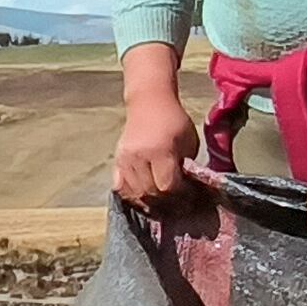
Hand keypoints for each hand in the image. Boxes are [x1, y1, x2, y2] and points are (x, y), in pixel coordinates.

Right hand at [114, 48, 200, 208]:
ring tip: (162, 201)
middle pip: (150, 192)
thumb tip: (187, 188)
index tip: (189, 197)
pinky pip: (120, 187)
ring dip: (149, 201)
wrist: (149, 102)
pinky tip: (143, 196)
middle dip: (166, 201)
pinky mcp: (117, 160)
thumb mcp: (189, 142)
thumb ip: (187, 166)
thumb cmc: (174, 121)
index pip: (167, 186)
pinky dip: (131, 195)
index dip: (180, 196)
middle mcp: (139, 157)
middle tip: (177, 203)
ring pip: (135, 193)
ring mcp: (125, 160)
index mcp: (160, 151)